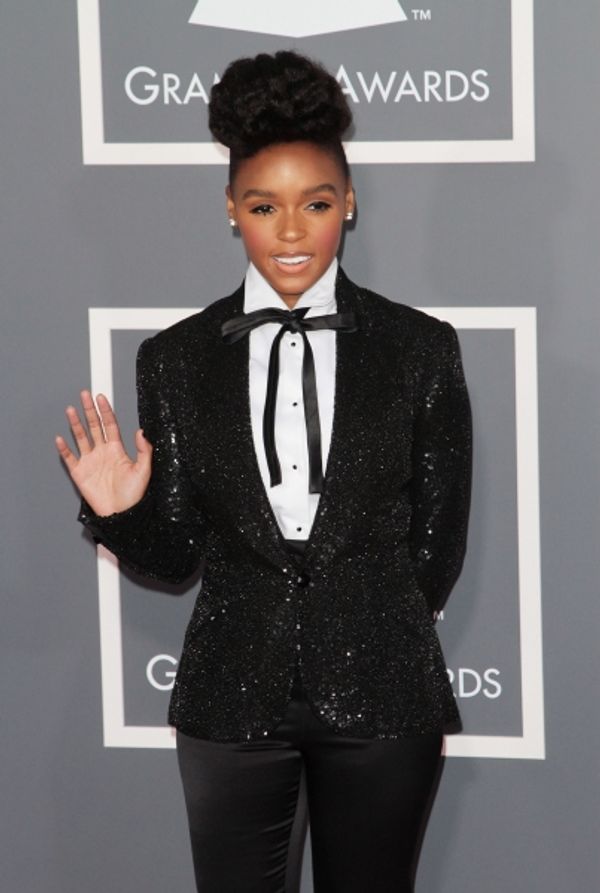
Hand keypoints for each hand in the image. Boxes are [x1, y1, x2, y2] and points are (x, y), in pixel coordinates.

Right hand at [55, 390, 152, 516]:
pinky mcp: (79, 473)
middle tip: (85, 395)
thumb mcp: (144, 470)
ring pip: (81, 438)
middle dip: (89, 410)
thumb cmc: (133, 495)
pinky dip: (64, 449)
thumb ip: (144, 450)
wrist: (121, 514)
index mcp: (117, 450)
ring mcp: (90, 461)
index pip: (110, 425)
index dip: (105, 411)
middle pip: (94, 426)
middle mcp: (102, 452)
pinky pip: (70, 458)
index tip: (101, 397)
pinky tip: (60, 438)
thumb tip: (141, 431)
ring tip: (71, 410)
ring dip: (76, 424)